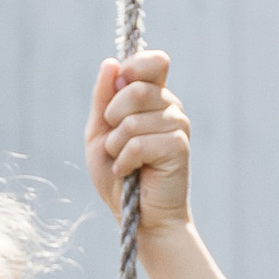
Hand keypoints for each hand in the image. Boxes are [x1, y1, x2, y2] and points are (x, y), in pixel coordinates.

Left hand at [85, 51, 191, 231]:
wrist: (139, 216)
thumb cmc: (119, 175)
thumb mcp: (99, 133)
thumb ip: (103, 99)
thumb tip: (111, 64)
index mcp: (154, 97)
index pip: (154, 62)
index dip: (132, 68)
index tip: (117, 87)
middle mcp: (170, 107)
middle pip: (134, 88)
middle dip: (112, 118)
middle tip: (115, 141)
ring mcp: (178, 125)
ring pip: (133, 119)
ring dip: (116, 145)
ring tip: (123, 161)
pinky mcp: (179, 146)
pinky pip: (140, 142)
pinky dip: (125, 160)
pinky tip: (130, 172)